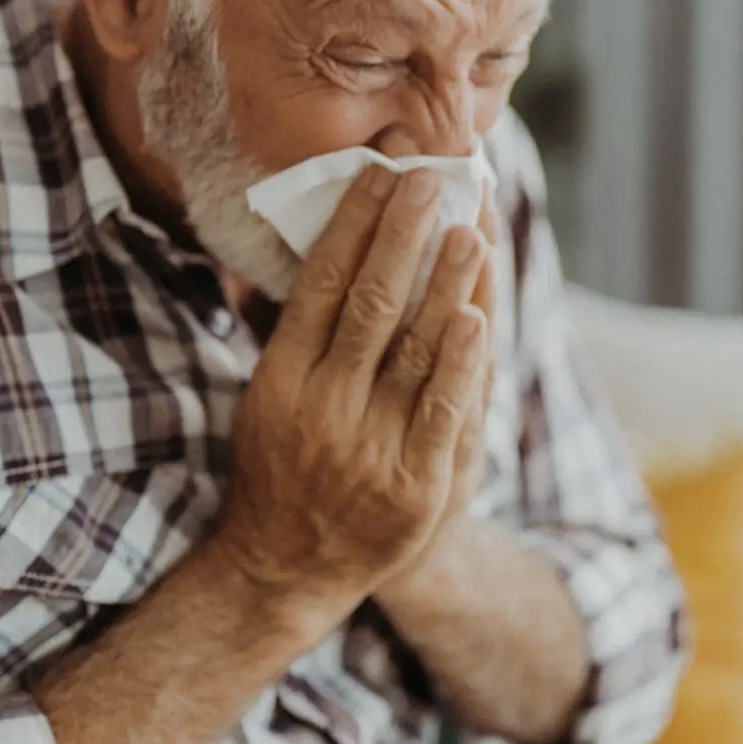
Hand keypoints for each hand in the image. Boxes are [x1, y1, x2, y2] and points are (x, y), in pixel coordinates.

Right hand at [213, 164, 495, 622]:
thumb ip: (283, 331)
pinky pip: (442, 412)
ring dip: (444, 284)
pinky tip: (478, 315)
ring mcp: (369, 447)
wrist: (287, 570)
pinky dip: (462, 362)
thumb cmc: (279, 467)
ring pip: (413, 350)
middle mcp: (322, 407)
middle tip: (430, 178)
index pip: (320, 283)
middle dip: (402, 235)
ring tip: (468, 226)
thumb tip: (289, 249)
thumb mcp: (263, 398)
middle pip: (369, 304)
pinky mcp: (414, 485)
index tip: (380, 173)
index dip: (352, 224)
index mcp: (281, 378)